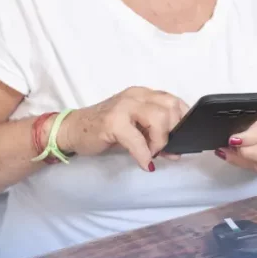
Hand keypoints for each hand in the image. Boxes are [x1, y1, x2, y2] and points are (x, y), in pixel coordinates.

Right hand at [54, 87, 188, 170]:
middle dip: (173, 132)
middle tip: (164, 149)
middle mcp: (135, 96)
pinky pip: (137, 140)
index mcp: (144, 94)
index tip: (182, 138)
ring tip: (152, 153)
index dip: (183, 121)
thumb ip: (156, 135)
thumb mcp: (136, 130)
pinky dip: (144, 154)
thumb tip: (177, 151)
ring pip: (158, 118)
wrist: (73, 130)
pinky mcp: (112, 122)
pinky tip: (144, 163)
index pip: (175, 101)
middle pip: (171, 108)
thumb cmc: (105, 130)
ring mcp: (123, 106)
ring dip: (160, 141)